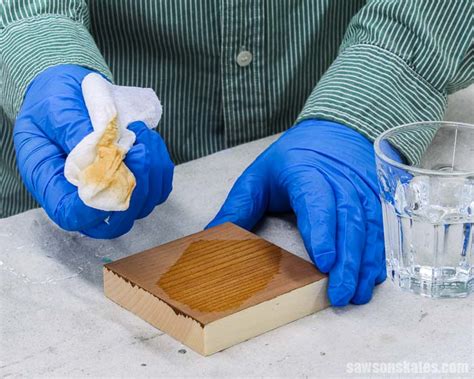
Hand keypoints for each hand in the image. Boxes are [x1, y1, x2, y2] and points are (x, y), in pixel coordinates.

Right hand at [14, 65, 173, 237]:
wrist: (70, 92)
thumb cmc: (52, 99)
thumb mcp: (55, 109)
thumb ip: (75, 132)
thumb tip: (105, 154)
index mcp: (49, 182)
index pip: (71, 214)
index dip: (94, 206)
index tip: (113, 170)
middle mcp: (79, 196)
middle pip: (113, 220)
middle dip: (134, 187)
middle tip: (139, 149)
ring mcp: (108, 193)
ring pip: (141, 205)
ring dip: (151, 172)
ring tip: (141, 134)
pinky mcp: (130, 183)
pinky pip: (156, 190)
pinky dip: (160, 169)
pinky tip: (149, 142)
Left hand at [208, 120, 384, 305]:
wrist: (331, 134)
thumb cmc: (291, 158)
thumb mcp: (258, 177)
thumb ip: (238, 207)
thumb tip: (211, 237)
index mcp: (306, 172)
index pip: (316, 201)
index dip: (322, 231)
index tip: (324, 262)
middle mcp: (338, 181)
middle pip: (347, 221)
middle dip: (347, 261)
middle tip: (340, 294)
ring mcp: (360, 189)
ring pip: (367, 227)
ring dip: (365, 263)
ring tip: (357, 294)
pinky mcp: (373, 198)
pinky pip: (379, 227)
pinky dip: (378, 254)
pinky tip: (374, 276)